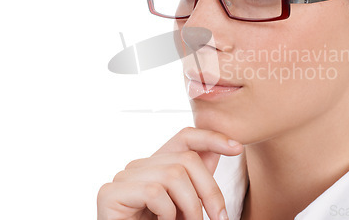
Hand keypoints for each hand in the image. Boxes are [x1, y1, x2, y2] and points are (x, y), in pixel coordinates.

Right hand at [97, 127, 243, 219]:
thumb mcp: (187, 204)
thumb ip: (199, 178)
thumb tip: (227, 148)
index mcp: (157, 165)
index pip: (185, 136)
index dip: (211, 137)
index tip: (237, 148)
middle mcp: (139, 166)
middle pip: (186, 159)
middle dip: (209, 191)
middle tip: (218, 219)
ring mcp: (123, 178)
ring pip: (173, 175)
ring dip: (190, 207)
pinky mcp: (110, 193)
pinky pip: (153, 192)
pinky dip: (167, 214)